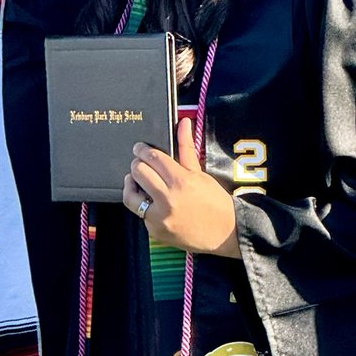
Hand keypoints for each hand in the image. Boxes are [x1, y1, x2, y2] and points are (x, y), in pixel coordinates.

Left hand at [123, 117, 241, 257]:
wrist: (225, 233)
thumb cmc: (214, 200)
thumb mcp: (200, 173)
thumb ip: (186, 147)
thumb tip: (183, 122)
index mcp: (181, 181)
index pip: (153, 158)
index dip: (143, 150)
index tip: (139, 148)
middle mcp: (168, 199)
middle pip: (139, 172)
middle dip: (137, 164)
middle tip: (139, 162)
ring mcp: (159, 218)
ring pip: (131, 195)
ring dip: (132, 184)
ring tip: (136, 180)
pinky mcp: (155, 231)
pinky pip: (140, 213)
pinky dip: (144, 205)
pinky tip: (151, 201)